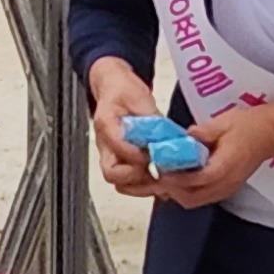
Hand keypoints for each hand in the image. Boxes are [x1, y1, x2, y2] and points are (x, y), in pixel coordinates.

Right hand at [89, 60, 166, 196]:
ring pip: (119, 182)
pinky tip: (163, 181)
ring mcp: (110, 155)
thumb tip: (169, 139)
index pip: (116, 146)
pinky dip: (144, 186)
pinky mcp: (120, 161)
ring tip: (163, 181)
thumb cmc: (124, 91)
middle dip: (137, 178)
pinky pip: (127, 182)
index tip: (155, 155)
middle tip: (160, 173)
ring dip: (142, 186)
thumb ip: (152, 119)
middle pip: (112, 173)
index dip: (137, 155)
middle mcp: (105, 144)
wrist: (113, 87)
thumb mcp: (139, 96)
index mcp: (106, 124)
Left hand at [147, 97, 273, 209]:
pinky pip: (200, 197)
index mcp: (228, 165)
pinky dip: (185, 191)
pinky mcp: (223, 189)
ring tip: (164, 175)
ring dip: (176, 191)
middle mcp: (226, 182)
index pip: (199, 179)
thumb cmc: (249, 127)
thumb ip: (203, 132)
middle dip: (171, 188)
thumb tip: (186, 136)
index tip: (161, 169)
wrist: (269, 135)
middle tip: (157, 173)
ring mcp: (225, 189)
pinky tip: (177, 178)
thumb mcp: (224, 122)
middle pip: (192, 197)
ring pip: (193, 201)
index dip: (177, 177)